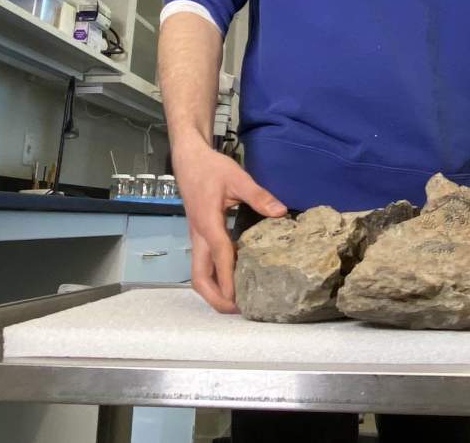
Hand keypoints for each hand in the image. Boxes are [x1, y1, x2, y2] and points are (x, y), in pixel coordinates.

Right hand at [173, 139, 286, 312]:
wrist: (189, 159)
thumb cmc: (211, 168)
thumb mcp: (237, 177)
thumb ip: (258, 195)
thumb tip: (280, 212)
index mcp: (207, 222)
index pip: (219, 255)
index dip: (229, 278)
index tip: (238, 299)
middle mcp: (198, 235)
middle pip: (199, 276)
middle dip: (215, 297)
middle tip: (236, 310)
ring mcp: (196, 237)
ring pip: (198, 273)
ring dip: (214, 291)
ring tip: (236, 303)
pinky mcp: (199, 236)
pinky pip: (203, 264)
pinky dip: (215, 278)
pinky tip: (232, 281)